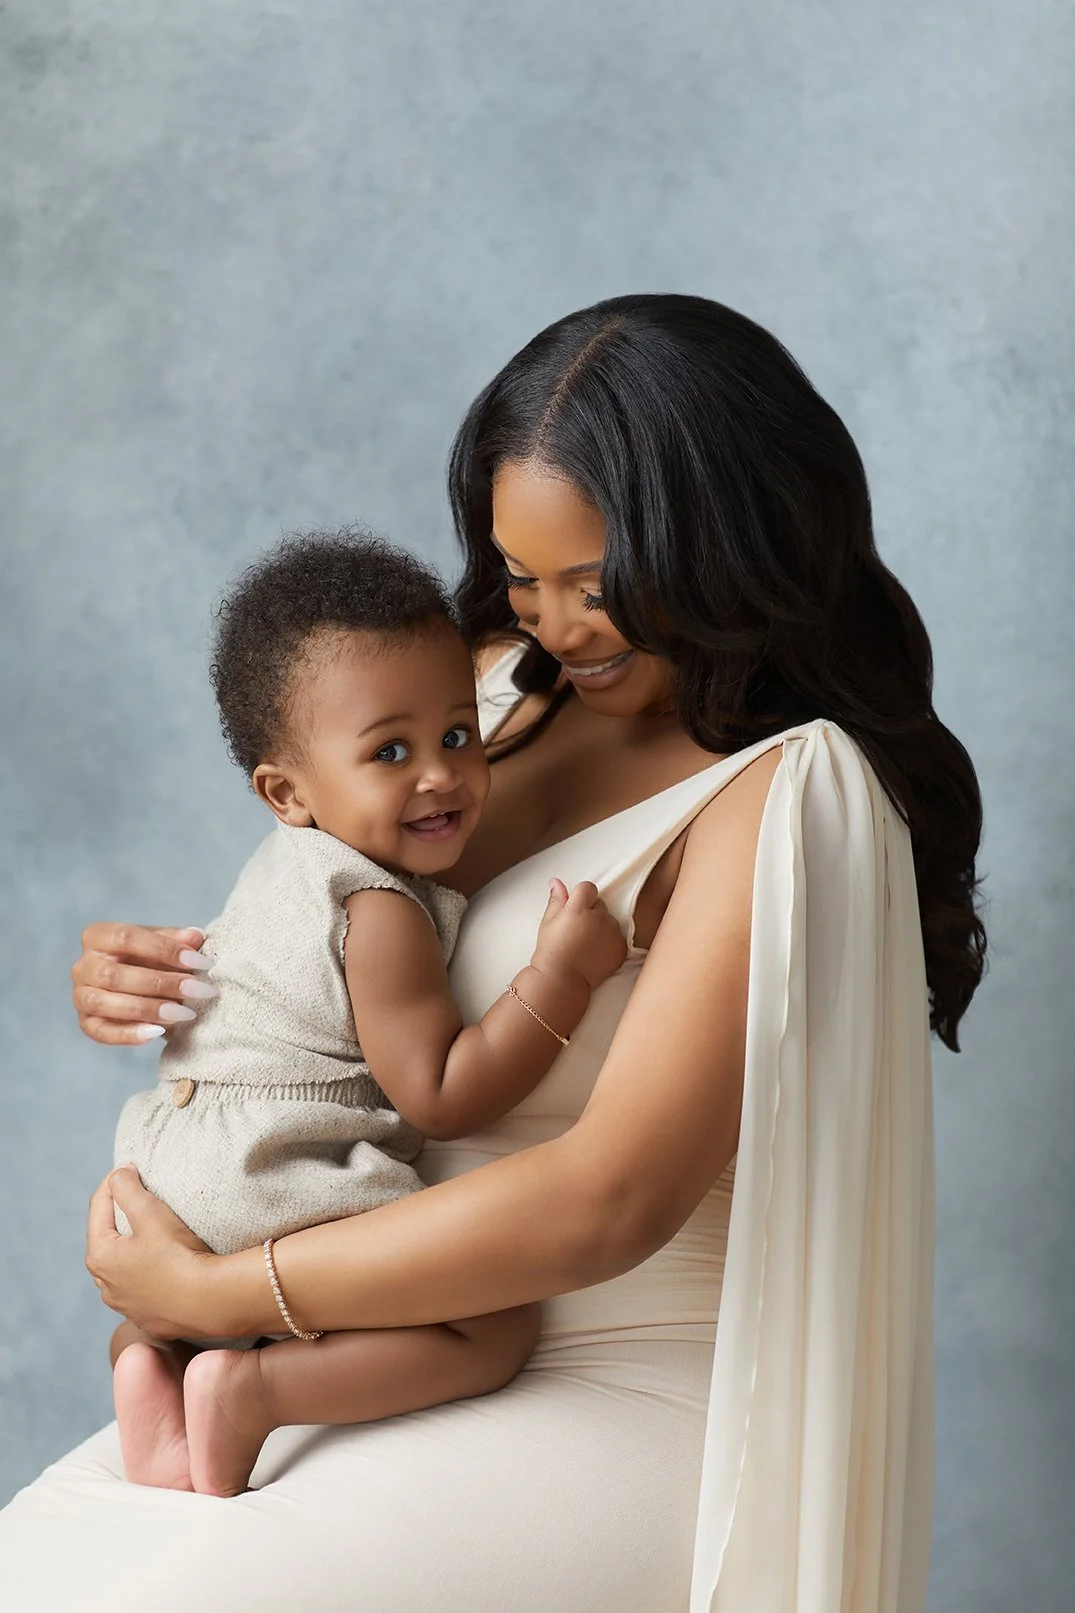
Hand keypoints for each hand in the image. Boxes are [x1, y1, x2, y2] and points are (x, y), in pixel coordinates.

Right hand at [72, 922, 214, 1044]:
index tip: (201, 962)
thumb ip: (176, 939)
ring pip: (105, 1003)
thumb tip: (195, 936)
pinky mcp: (86, 1022)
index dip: (166, 949)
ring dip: (148, 1009)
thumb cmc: (148, 957)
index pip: (128, 938)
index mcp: (97, 936)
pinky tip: (157, 1032)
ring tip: (183, 1013)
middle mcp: (83, 966)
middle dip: (162, 983)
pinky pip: (101, 1031)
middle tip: (199, 990)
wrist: (137, 984)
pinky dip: (128, 1034)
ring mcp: (80, 995)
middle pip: (115, 974)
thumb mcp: (162, 943)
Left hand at [86, 1167, 220, 1338]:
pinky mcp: (149, 1317)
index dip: (114, 1181)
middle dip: (121, 1215)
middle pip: (109, 1238)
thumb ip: (127, 1187)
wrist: (209, 1300)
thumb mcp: (150, 1211)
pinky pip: (143, 1287)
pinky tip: (167, 1264)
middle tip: (142, 1196)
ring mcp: (127, 1306)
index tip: (132, 1166)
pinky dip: (149, 1271)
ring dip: (133, 1246)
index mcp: (100, 1257)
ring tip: (155, 1231)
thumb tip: (119, 1174)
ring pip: (124, 1267)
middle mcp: (106, 1286)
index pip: (98, 1207)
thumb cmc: (177, 1253)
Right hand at [532, 878, 627, 991]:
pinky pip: (618, 937)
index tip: (574, 909)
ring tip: (586, 944)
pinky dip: (610, 942)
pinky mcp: (621, 948)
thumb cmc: (551, 951)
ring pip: (610, 920)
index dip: (581, 896)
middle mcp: (599, 918)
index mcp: (579, 909)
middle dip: (590, 912)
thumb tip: (556, 881)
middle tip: (577, 930)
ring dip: (601, 927)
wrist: (562, 980)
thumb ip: (556, 899)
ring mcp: (612, 934)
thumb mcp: (548, 922)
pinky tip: (595, 952)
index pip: (587, 887)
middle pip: (599, 904)